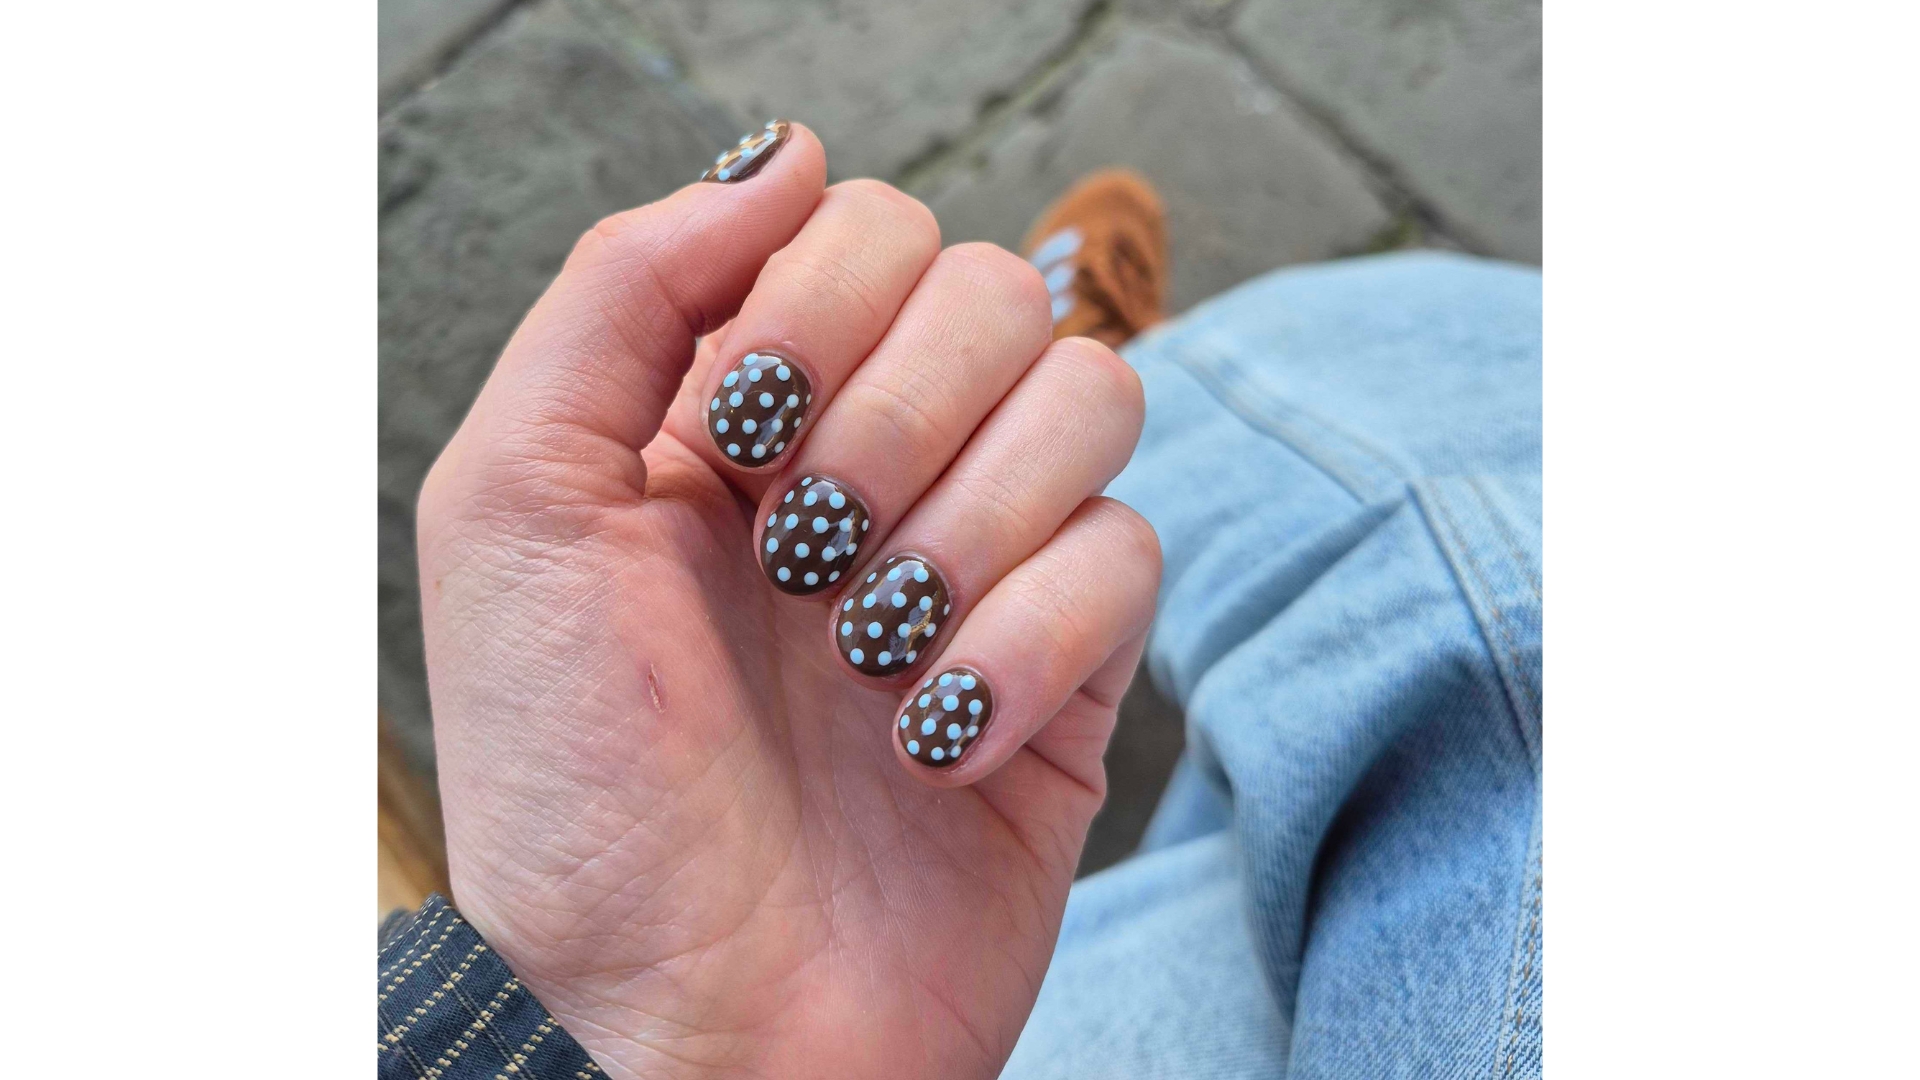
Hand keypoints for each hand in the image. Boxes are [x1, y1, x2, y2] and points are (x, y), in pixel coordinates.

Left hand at [418, 123, 1159, 1078]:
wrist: (682, 1028)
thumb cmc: (577, 794)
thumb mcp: (514, 508)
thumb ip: (626, 293)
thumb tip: (786, 153)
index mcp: (742, 416)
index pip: (868, 230)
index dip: (827, 300)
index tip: (749, 430)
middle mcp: (875, 470)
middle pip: (999, 291)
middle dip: (901, 416)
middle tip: (810, 551)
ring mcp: (981, 565)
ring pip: (1094, 396)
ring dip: (975, 523)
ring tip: (875, 647)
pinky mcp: (1071, 673)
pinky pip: (1129, 560)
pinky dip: (1029, 648)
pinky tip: (938, 742)